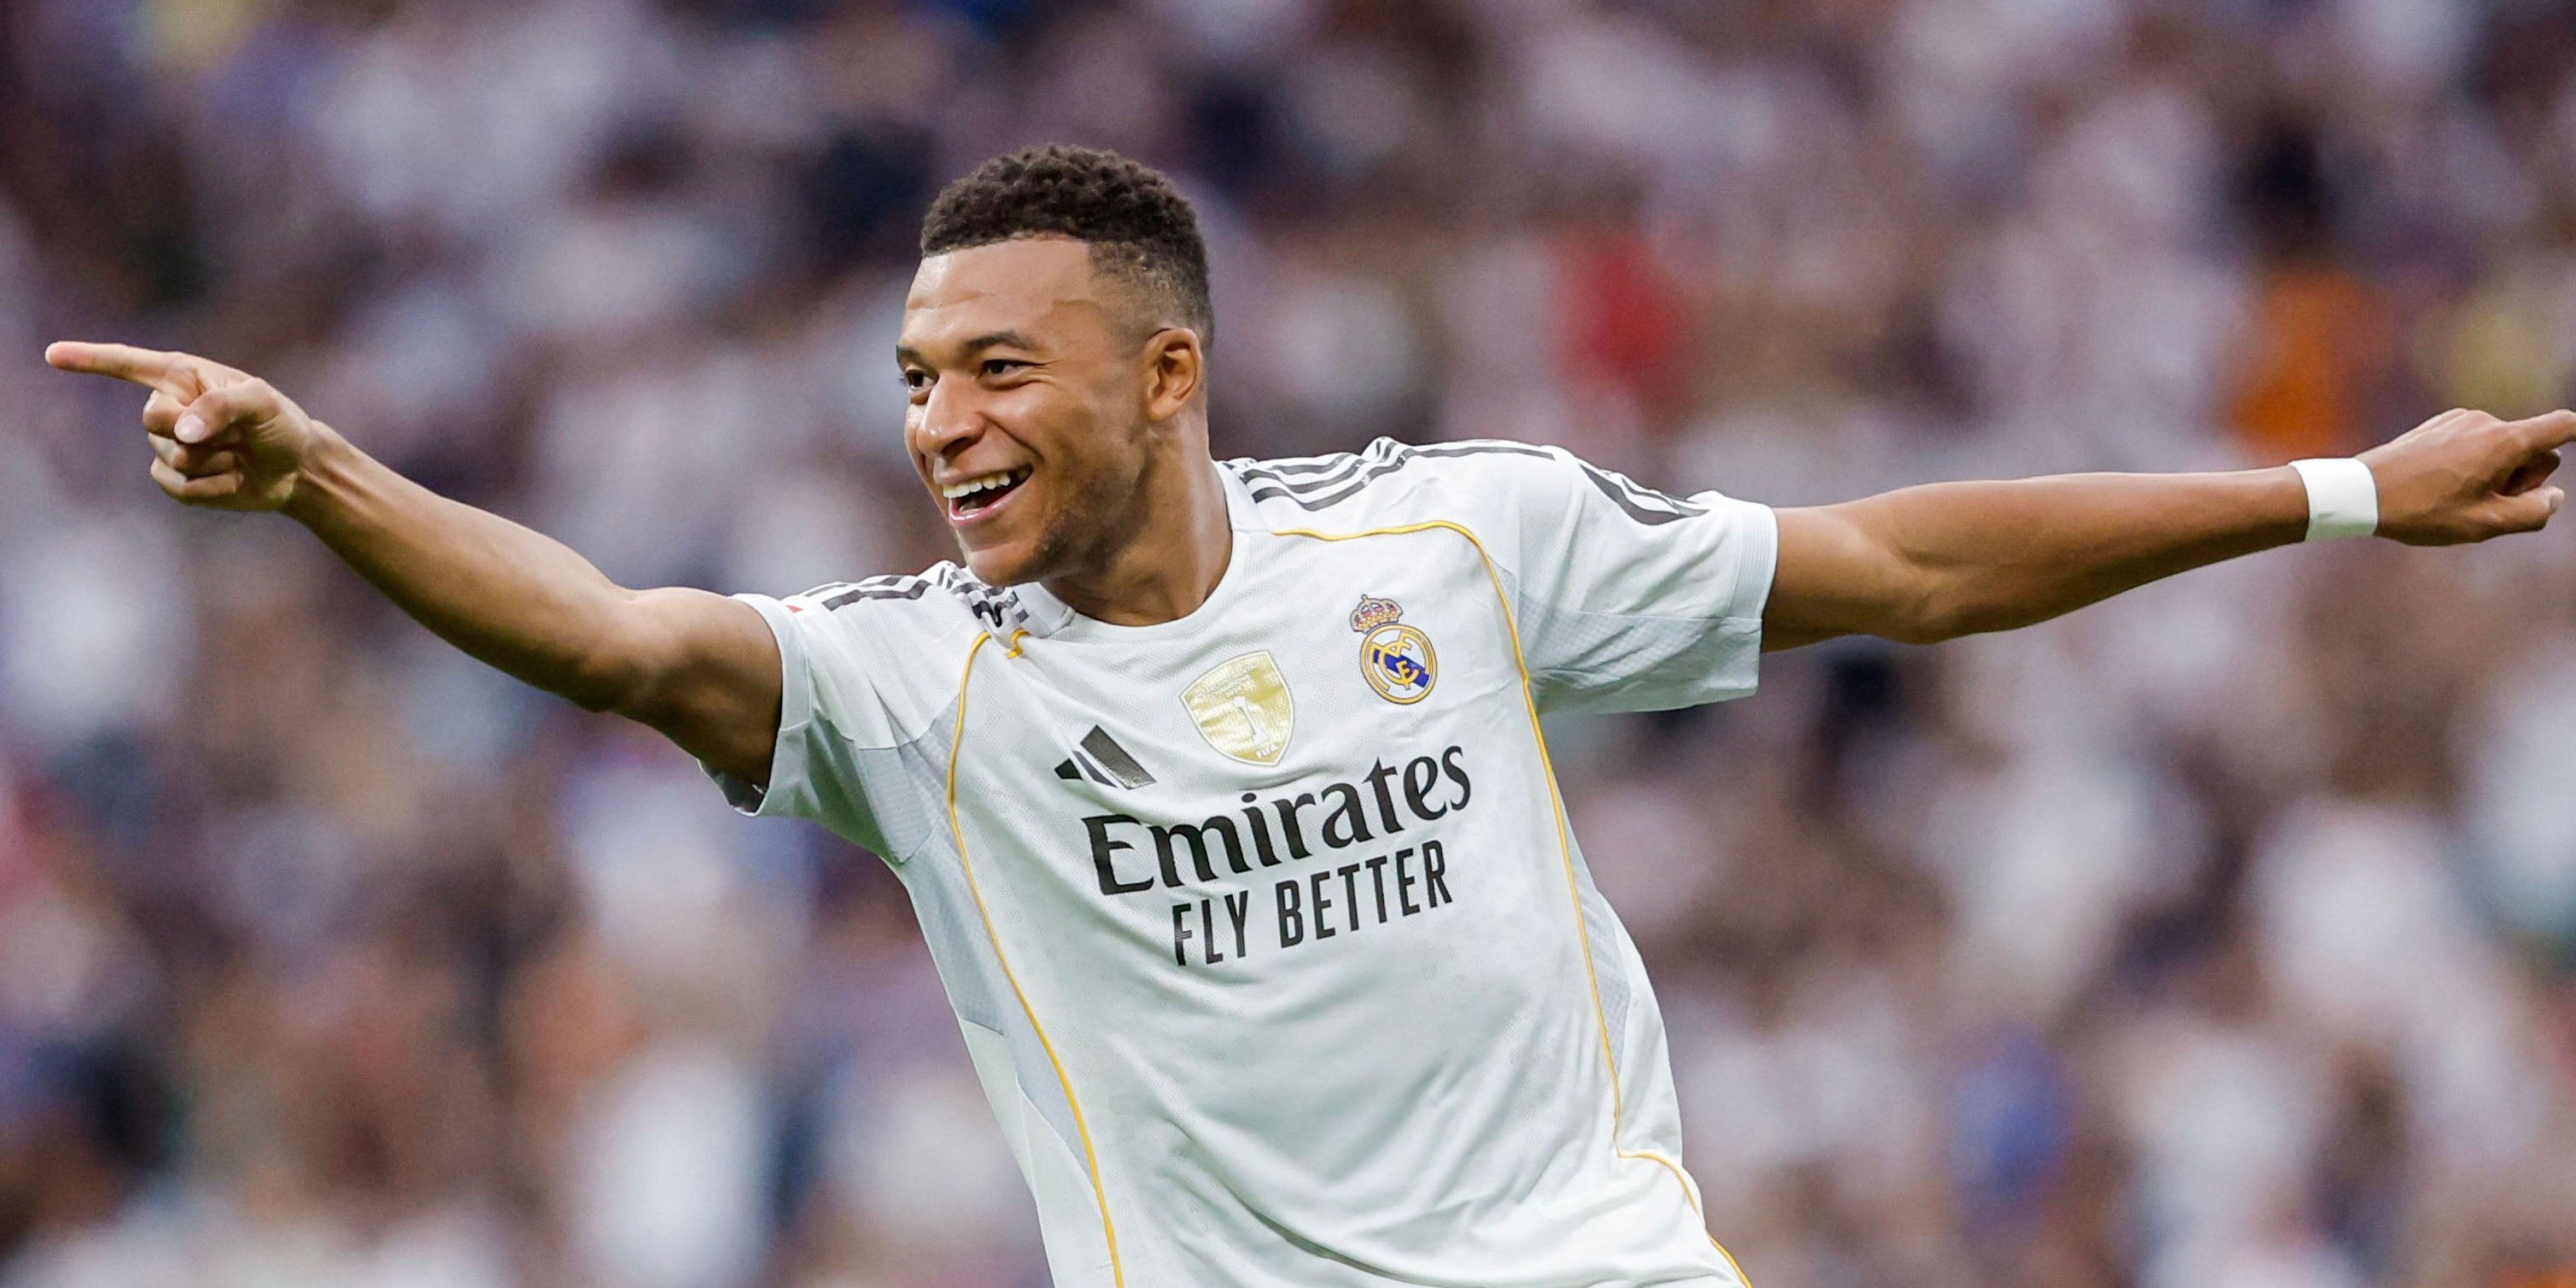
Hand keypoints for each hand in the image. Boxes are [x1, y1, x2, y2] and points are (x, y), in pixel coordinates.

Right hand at [44, 341, 326, 512]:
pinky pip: (177, 487)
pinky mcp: (176, 477)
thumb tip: (180, 431)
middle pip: (152, 420)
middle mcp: (169, 406)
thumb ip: (222, 406)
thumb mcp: (263, 404)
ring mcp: (169, 443)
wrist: (296, 468)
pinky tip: (233, 479)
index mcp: (184, 376)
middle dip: (198, 432)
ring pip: (171, 457)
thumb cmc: (281, 425)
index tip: (52, 355)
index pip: (128, 363)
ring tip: (239, 455)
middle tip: (237, 434)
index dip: (90, 359)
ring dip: (213, 461)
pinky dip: (211, 488)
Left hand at [2362, 407, 2575, 545]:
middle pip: (2533, 446)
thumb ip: (2533, 512)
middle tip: (2490, 503)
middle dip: (2525, 476)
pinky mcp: (2439, 424)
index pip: (2563, 425)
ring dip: (2496, 472)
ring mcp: (2460, 419)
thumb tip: (2554, 497)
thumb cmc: (2422, 511)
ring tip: (2457, 496)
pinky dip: (2473, 462)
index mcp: (2504, 441)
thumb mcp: (2484, 525)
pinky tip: (2441, 484)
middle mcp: (2486, 421)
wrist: (2360, 492)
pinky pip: (2475, 443)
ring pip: (2502, 446)